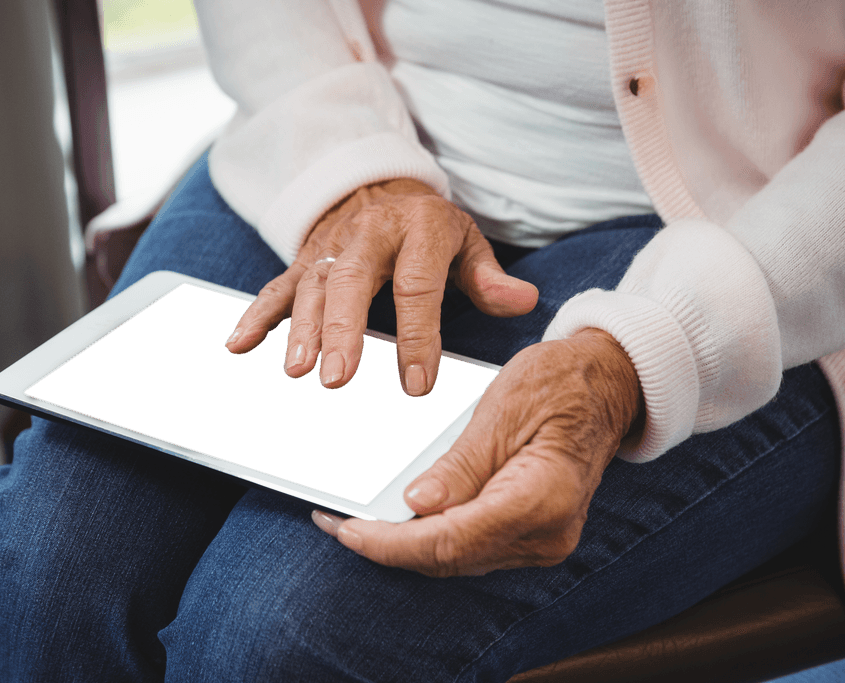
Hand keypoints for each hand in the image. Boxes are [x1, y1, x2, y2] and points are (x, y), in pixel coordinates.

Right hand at [224, 178, 537, 394]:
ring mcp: (330, 248)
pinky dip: (257, 315)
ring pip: (312, 287)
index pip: (418, 286)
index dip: (418, 336)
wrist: (375, 185)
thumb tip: (524, 302)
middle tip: (337, 379)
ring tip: (297, 371)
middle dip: (343, 331)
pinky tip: (239, 346)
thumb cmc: (426, 228)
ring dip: (301, 330)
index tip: (417, 385)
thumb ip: (488, 275)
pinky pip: (277, 287)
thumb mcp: (463, 241)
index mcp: (417, 229)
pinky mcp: (303, 261)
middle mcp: (367, 235)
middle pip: (352, 282)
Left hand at [312, 328, 643, 575]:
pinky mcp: (531, 535)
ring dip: (402, 543)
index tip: (346, 529)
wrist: (608, 385)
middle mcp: (546, 534)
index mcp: (541, 499)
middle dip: (386, 545)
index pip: (451, 540)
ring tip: (351, 519)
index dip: (391, 542)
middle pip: (449, 558)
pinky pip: (469, 546)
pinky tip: (396, 516)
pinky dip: (428, 535)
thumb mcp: (503, 408)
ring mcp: (542, 541)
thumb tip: (416, 504)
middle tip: (332, 522)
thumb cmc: (559, 383)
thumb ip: (461, 464)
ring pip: (455, 558)